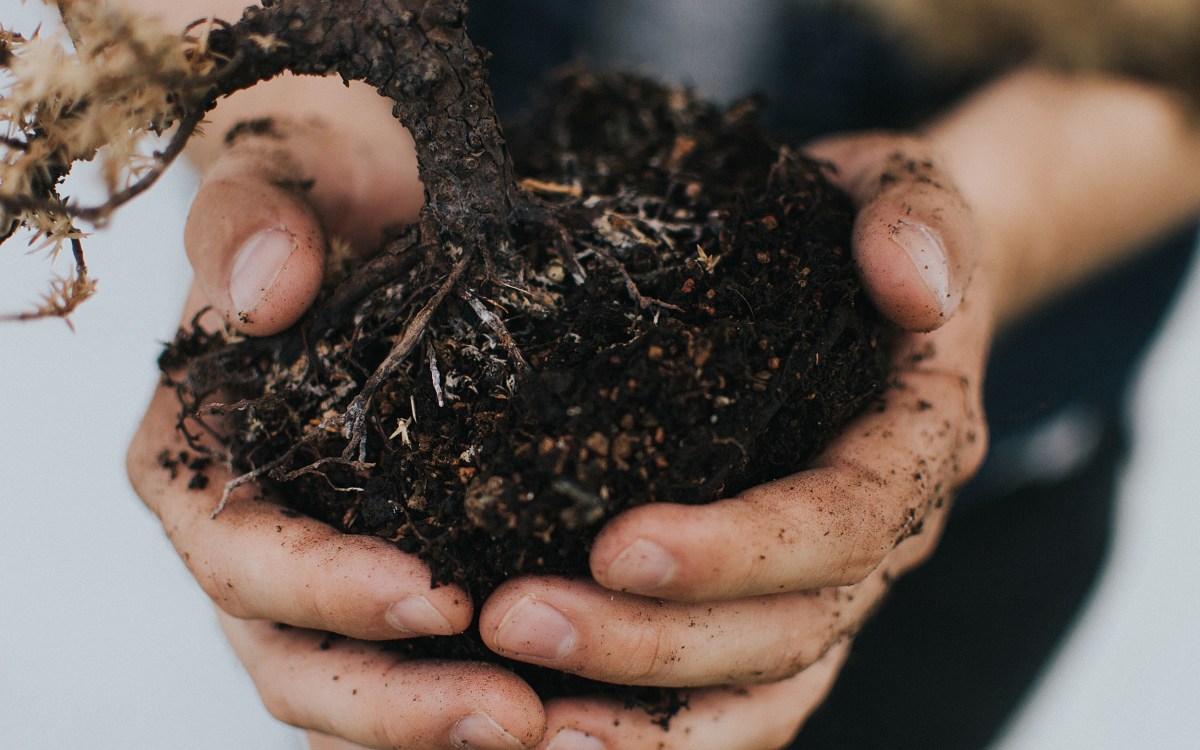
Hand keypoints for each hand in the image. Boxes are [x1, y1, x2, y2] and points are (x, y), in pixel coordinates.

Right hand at [127, 103, 544, 748]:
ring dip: (436, 724)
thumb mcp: (278, 182)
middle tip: (510, 714)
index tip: (435, 594)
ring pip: (353, 688)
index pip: (243, 559)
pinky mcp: (394, 568)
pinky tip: (553, 703)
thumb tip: (266, 294)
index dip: (326, 590)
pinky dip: (464, 693)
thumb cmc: (315, 199)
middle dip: (394, 702)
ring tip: (542, 727)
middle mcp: (250, 537)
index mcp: (198, 465)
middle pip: (297, 660)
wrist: (366, 206)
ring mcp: (319, 567)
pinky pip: (413, 664)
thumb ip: (252, 224)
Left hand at [470, 132, 990, 747]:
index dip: (737, 551)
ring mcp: (825, 582)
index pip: (839, 523)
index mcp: (913, 446)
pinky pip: (727, 695)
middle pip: (786, 630)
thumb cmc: (861, 227)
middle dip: (652, 642)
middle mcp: (879, 539)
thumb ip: (915, 219)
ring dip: (646, 720)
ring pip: (757, 690)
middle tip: (516, 620)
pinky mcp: (769, 599)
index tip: (615, 544)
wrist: (867, 272)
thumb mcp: (899, 189)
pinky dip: (653, 729)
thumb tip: (910, 282)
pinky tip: (556, 730)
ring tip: (528, 723)